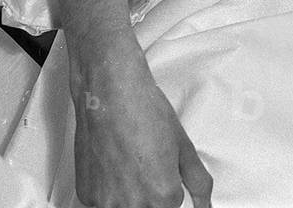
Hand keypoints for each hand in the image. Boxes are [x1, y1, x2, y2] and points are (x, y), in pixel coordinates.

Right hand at [68, 29, 212, 207]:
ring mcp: (106, 204)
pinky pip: (103, 204)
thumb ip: (198, 182)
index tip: (163, 175)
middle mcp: (133, 205)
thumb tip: (205, 205)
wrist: (111, 95)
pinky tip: (114, 166)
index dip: (170, 191)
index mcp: (163, 195)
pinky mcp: (86, 196)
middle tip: (146, 166)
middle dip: (151, 195)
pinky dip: (110, 192)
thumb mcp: (183, 146)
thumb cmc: (147, 114)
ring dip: (130, 197)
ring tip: (130, 166)